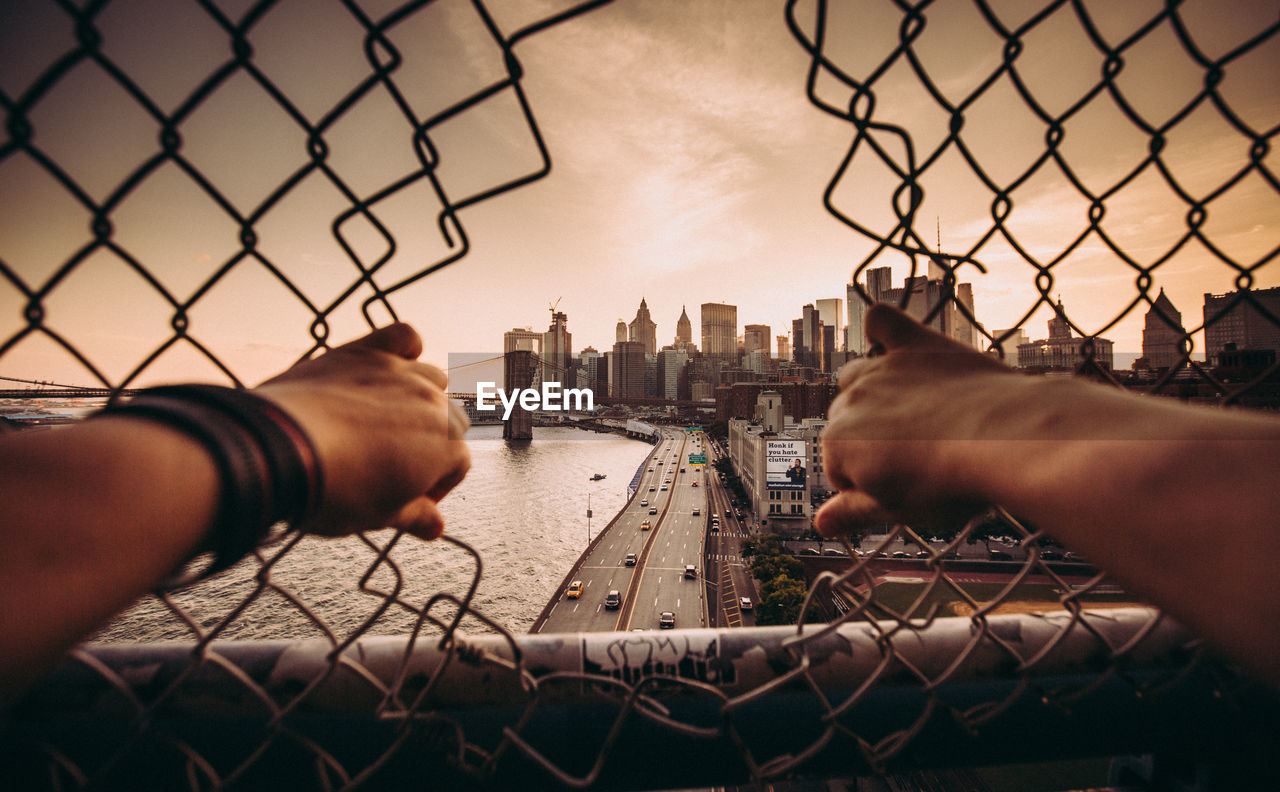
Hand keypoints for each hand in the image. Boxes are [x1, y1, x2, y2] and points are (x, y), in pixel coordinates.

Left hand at [253, 323, 469, 539]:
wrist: (282, 449)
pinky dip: (405, 347)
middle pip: (447, 421)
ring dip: (419, 398)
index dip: (435, 486)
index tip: (410, 499)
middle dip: (427, 444)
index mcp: (446, 445)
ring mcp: (398, 373)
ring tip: (387, 422)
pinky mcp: (365, 352)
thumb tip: (434, 526)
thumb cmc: (334, 488)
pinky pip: (402, 336)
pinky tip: (393, 363)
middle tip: (392, 468)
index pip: (457, 465)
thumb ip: (414, 517)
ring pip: (431, 378)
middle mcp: (432, 403)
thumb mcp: (378, 516)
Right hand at [816, 304, 1018, 536]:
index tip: (900, 492)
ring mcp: (882, 369)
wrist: (1006, 439)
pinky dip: (881, 329)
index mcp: (838, 444)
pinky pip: (884, 323)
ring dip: (870, 393)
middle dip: (869, 440)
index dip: (867, 485)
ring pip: (855, 377)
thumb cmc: (950, 481)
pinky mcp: (916, 345)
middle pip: (846, 422)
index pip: (839, 469)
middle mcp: (851, 401)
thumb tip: (820, 524)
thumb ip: (852, 512)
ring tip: (907, 416)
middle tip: (912, 462)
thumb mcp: (897, 509)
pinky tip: (887, 339)